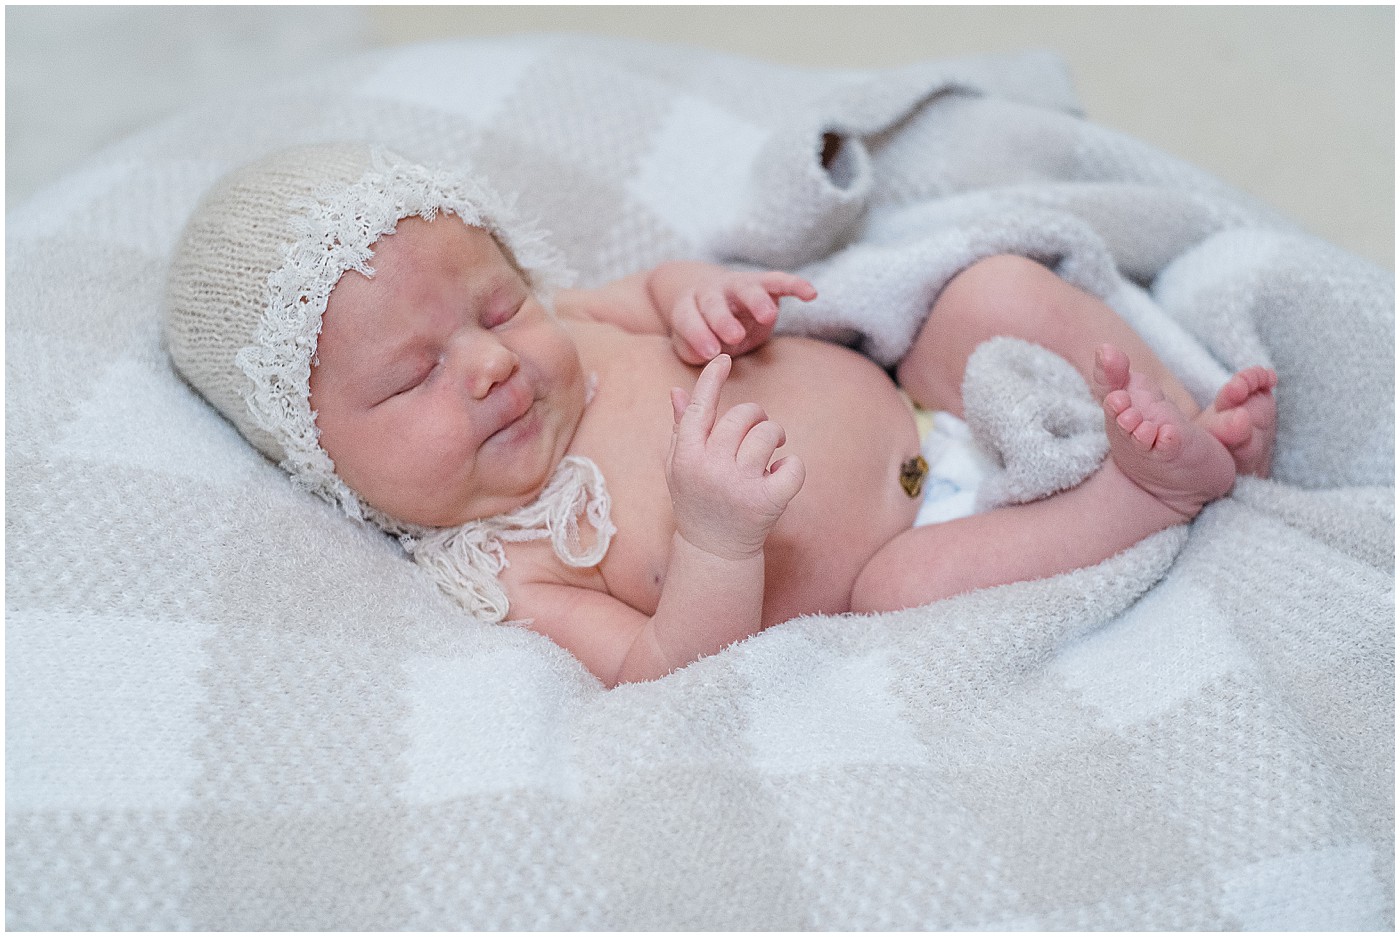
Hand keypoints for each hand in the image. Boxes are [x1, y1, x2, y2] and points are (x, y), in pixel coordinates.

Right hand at [666, 354, 805, 558]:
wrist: (714, 551)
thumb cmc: (697, 500)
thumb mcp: (680, 466)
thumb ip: (681, 428)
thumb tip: (676, 390)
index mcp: (686, 457)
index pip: (700, 408)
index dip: (712, 379)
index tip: (725, 357)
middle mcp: (710, 468)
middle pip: (742, 416)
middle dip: (755, 417)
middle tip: (757, 432)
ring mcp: (739, 486)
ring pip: (769, 434)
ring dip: (774, 436)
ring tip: (770, 453)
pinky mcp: (767, 503)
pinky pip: (793, 466)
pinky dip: (792, 467)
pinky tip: (780, 475)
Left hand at [669, 270, 815, 364]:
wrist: (710, 300)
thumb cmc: (701, 333)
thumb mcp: (690, 346)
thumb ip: (694, 350)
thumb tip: (708, 356)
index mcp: (687, 307)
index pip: (688, 319)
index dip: (698, 335)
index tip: (711, 353)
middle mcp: (710, 292)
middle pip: (714, 303)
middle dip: (724, 319)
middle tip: (735, 337)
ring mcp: (737, 285)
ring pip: (746, 289)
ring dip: (757, 301)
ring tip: (769, 316)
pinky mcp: (762, 283)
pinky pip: (778, 281)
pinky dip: (795, 284)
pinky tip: (811, 294)